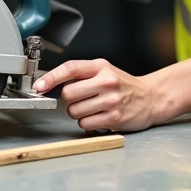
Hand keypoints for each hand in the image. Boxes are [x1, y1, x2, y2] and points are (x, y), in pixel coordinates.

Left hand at [32, 59, 165, 131]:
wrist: (151, 98)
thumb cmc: (123, 86)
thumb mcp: (104, 71)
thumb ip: (82, 75)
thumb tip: (52, 83)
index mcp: (101, 66)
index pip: (70, 68)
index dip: (51, 77)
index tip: (39, 86)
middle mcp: (106, 81)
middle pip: (68, 94)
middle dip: (69, 100)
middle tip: (81, 99)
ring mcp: (111, 100)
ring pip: (74, 111)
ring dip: (78, 113)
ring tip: (93, 108)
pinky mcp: (114, 118)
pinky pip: (85, 123)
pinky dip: (87, 123)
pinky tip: (99, 117)